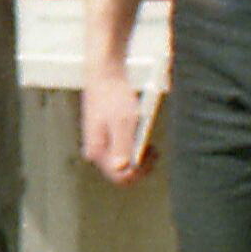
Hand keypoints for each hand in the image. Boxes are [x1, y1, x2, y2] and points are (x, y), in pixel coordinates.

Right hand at [79, 60, 152, 183]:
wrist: (104, 74)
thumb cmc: (113, 95)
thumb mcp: (123, 120)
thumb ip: (122, 145)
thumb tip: (120, 168)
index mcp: (98, 150)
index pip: (120, 177)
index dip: (139, 173)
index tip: (151, 157)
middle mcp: (96, 152)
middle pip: (122, 173)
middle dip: (141, 165)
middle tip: (154, 150)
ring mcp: (101, 146)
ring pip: (124, 163)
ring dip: (140, 156)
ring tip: (151, 145)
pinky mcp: (106, 138)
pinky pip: (123, 152)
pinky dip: (136, 147)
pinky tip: (142, 135)